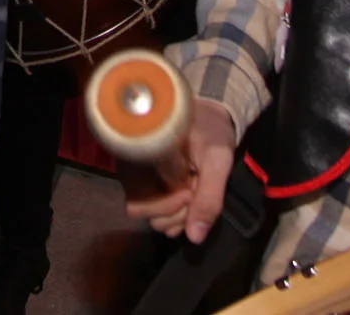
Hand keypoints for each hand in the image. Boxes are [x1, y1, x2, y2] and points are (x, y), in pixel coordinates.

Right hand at [126, 98, 234, 243]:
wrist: (209, 112)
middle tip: (195, 187)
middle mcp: (131, 167)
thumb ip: (209, 198)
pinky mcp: (144, 181)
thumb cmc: (210, 128)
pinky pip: (154, 207)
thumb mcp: (218, 159)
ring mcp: (136, 175)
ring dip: (177, 211)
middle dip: (177, 210)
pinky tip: (186, 191)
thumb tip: (195, 236)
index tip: (192, 186)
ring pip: (150, 214)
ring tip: (192, 186)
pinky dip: (174, 207)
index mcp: (140, 156)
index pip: (140, 205)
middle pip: (144, 213)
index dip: (171, 204)